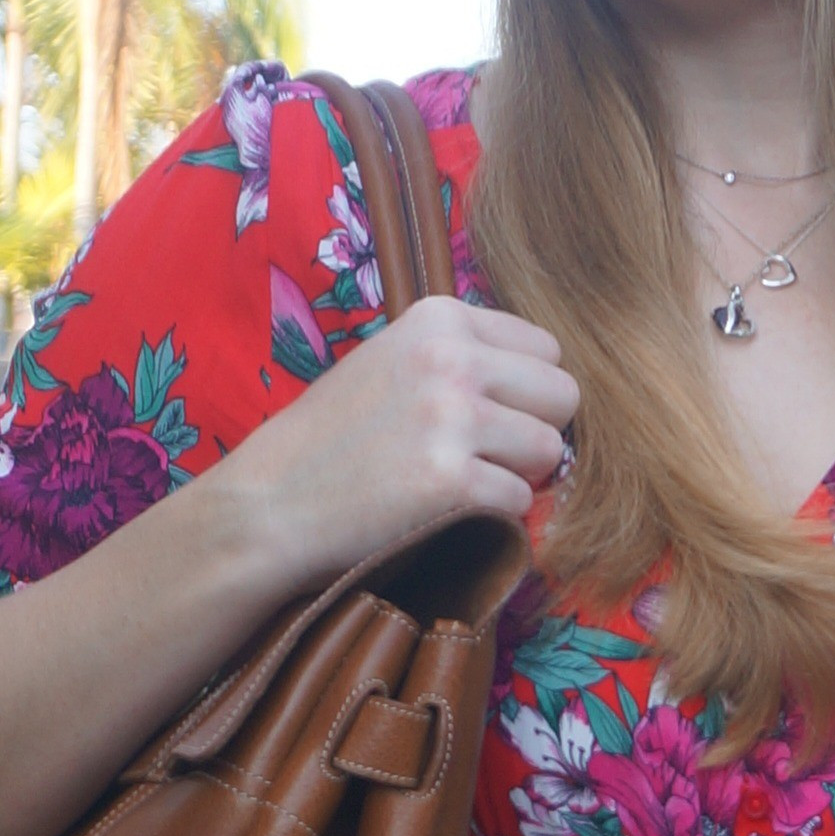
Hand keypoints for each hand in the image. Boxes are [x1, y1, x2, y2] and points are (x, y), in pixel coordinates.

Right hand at [217, 297, 579, 591]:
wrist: (271, 502)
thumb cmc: (333, 439)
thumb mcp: (392, 362)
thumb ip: (461, 357)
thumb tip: (545, 383)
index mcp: (439, 318)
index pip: (546, 351)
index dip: (527, 395)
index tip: (488, 420)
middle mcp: (450, 357)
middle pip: (563, 396)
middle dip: (536, 433)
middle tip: (487, 458)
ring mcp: (451, 418)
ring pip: (549, 451)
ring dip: (518, 477)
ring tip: (464, 483)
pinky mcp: (450, 481)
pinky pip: (519, 502)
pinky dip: (494, 518)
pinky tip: (448, 512)